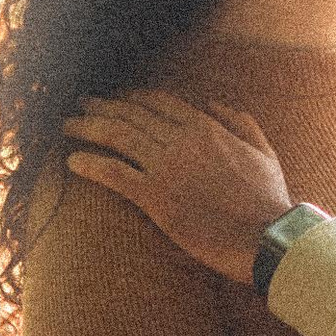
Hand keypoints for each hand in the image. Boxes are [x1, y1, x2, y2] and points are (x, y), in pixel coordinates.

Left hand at [64, 91, 291, 277]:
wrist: (265, 237)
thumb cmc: (268, 198)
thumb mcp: (262, 149)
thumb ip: (238, 121)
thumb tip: (212, 103)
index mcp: (206, 127)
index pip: (159, 102)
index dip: (133, 97)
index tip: (116, 99)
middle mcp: (182, 140)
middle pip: (131, 115)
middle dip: (102, 107)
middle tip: (81, 105)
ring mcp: (167, 167)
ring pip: (117, 137)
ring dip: (87, 128)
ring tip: (67, 125)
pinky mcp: (156, 198)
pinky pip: (115, 174)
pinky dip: (90, 164)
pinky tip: (72, 161)